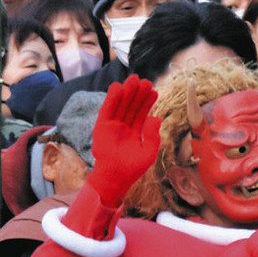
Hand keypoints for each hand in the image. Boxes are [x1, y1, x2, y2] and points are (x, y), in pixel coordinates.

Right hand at [92, 75, 161, 205]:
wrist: (117, 176)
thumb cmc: (133, 167)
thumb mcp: (149, 152)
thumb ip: (153, 135)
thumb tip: (156, 117)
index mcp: (135, 131)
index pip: (142, 113)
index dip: (147, 102)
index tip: (153, 90)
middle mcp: (123, 126)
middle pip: (132, 106)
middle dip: (138, 94)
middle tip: (144, 81)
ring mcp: (112, 125)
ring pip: (121, 105)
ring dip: (127, 92)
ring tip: (134, 80)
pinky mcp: (102, 126)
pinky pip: (107, 109)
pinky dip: (112, 98)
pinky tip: (118, 87)